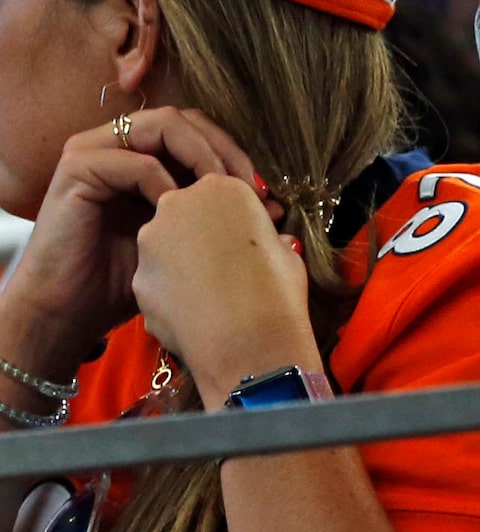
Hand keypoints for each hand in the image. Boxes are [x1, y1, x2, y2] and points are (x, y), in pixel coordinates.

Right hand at [0, 107, 272, 384]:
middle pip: (185, 120)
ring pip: (162, 125)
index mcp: (144, 155)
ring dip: (202, 155)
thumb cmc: (126, 280)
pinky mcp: (77, 168)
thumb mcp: (184, 242)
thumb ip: (221, 218)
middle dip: (225, 149)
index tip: (263, 192)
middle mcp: (118, 144)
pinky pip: (133, 159)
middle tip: (250, 186)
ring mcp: (94, 151)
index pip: (199, 131)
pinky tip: (177, 211)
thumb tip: (276, 206)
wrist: (70, 310)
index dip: (235, 153)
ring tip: (221, 192)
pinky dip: (163, 180)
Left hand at [133, 174, 316, 405]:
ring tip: (212, 295)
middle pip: (186, 213)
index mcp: (222, 189)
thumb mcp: (287, 254)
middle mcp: (179, 204)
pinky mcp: (139, 277)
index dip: (236, 219)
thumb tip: (275, 244)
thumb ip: (270, 240)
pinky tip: (196, 314)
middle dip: (202, 235)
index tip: (248, 241)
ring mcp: (151, 241)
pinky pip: (157, 280)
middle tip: (227, 266)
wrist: (247, 342)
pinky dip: (172, 293)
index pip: (222, 193)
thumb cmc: (278, 291)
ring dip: (185, 264)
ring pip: (166, 246)